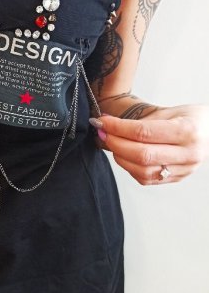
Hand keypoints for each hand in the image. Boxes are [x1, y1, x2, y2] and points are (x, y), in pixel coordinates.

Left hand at [89, 104, 208, 184]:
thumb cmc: (190, 118)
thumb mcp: (169, 112)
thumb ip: (141, 121)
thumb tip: (107, 124)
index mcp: (187, 131)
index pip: (143, 132)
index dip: (117, 128)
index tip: (102, 121)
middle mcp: (188, 153)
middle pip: (141, 155)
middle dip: (115, 143)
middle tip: (102, 132)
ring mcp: (183, 170)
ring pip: (142, 171)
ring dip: (120, 157)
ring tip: (112, 143)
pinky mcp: (177, 179)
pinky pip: (147, 179)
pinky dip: (130, 168)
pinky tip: (125, 155)